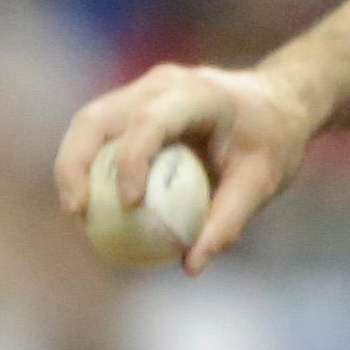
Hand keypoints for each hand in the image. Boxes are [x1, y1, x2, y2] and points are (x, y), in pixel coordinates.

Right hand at [54, 60, 324, 272]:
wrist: (277, 102)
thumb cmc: (274, 141)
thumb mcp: (263, 182)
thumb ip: (228, 221)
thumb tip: (190, 266)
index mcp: (201, 93)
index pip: (152, 119)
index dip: (132, 158)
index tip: (129, 203)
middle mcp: (164, 84)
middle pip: (100, 116)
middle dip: (76, 163)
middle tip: (77, 212)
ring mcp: (143, 89)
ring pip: (88, 121)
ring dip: (72, 165)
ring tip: (76, 214)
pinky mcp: (132, 102)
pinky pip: (98, 132)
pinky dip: (86, 164)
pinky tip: (88, 204)